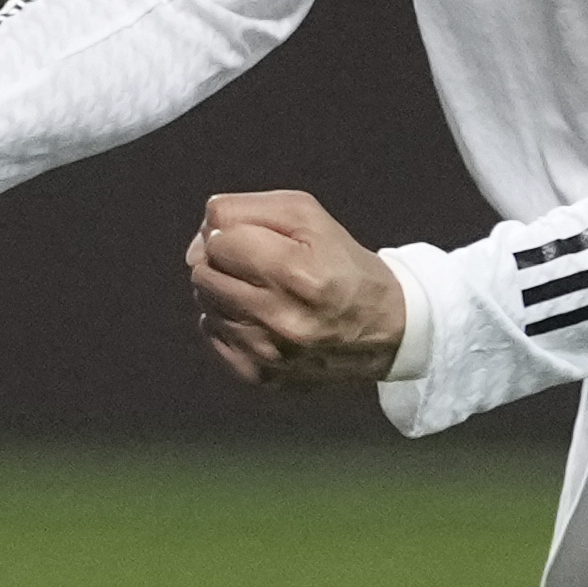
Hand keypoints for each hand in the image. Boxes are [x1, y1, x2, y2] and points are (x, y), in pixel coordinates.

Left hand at [185, 190, 406, 390]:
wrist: (386, 327)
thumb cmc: (343, 264)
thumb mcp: (306, 216)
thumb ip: (245, 210)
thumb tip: (202, 237)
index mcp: (295, 272)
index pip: (218, 242)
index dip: (230, 235)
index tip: (253, 240)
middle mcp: (280, 319)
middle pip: (204, 274)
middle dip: (222, 261)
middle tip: (254, 263)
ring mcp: (268, 353)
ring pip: (206, 305)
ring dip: (223, 290)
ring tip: (259, 288)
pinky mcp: (261, 376)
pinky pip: (214, 335)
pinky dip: (227, 321)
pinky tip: (257, 315)